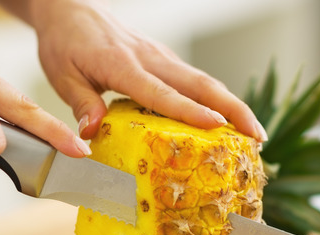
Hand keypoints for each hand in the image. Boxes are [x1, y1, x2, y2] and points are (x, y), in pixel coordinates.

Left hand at [27, 0, 267, 141]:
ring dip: (232, 105)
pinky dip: (216, 99)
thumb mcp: (62, 76)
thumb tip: (92, 134)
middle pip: (200, 84)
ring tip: (254, 133)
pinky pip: (194, 81)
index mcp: (122, 65)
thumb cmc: (65, 44)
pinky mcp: (164, 60)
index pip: (161, 92)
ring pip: (204, 81)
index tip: (217, 126)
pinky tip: (228, 119)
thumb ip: (81, 103)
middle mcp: (149, 58)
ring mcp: (161, 57)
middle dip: (232, 109)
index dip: (189, 110)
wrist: (71, 10)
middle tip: (257, 136)